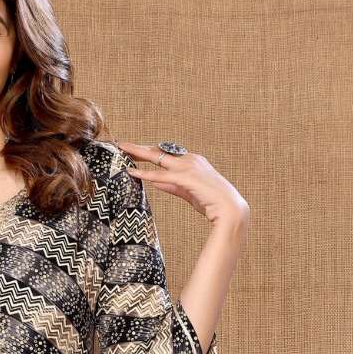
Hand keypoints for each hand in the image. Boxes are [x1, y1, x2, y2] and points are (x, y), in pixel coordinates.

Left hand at [119, 142, 248, 229]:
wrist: (230, 209)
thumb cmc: (212, 202)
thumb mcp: (188, 192)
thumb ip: (172, 186)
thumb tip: (156, 181)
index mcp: (193, 160)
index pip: (166, 153)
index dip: (150, 152)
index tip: (135, 151)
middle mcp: (190, 159)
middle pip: (160, 150)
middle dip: (140, 148)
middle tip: (123, 144)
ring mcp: (188, 166)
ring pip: (158, 156)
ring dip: (138, 152)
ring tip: (122, 149)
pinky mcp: (186, 178)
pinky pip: (161, 174)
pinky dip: (145, 173)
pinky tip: (132, 172)